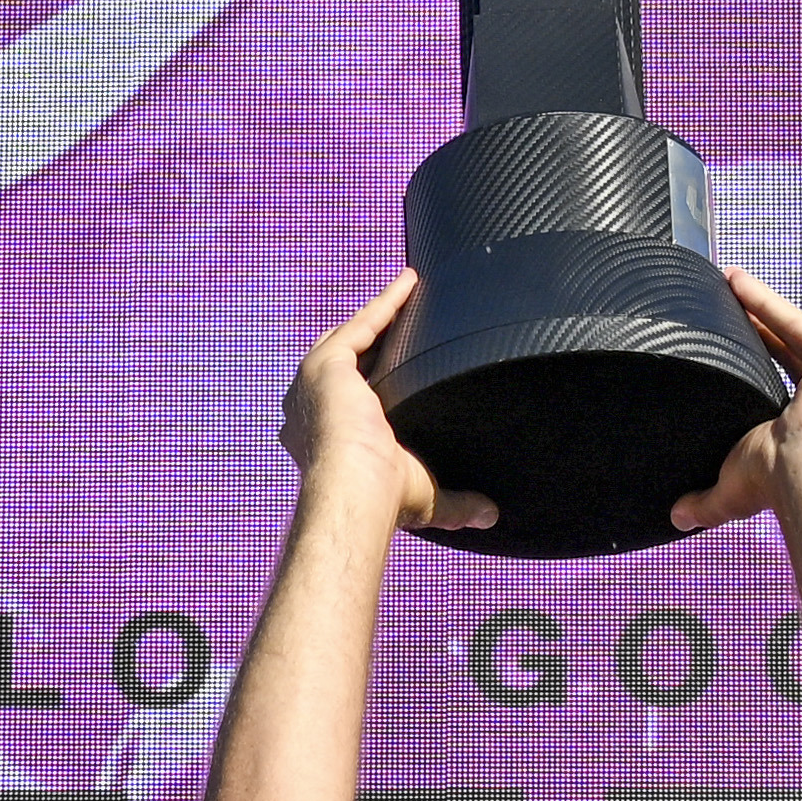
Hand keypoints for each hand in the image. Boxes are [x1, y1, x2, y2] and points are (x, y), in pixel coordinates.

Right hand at [282, 276, 495, 537]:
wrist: (357, 490)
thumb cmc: (380, 502)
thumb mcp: (423, 498)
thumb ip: (456, 505)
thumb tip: (491, 517)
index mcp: (321, 440)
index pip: (348, 401)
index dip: (369, 383)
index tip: (400, 368)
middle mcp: (310, 410)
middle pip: (344, 362)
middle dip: (369, 339)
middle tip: (404, 322)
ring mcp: (314, 385)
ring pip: (351, 336)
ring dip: (381, 313)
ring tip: (411, 291)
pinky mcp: (326, 364)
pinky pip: (361, 324)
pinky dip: (387, 302)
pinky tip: (412, 283)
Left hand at [667, 264, 801, 534]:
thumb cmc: (775, 482)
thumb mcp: (731, 488)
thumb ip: (704, 502)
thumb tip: (677, 518)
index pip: (779, 380)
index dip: (754, 358)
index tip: (728, 342)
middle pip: (784, 346)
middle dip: (754, 323)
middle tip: (726, 303)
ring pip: (788, 327)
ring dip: (757, 304)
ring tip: (726, 281)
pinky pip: (792, 319)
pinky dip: (763, 300)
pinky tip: (737, 282)